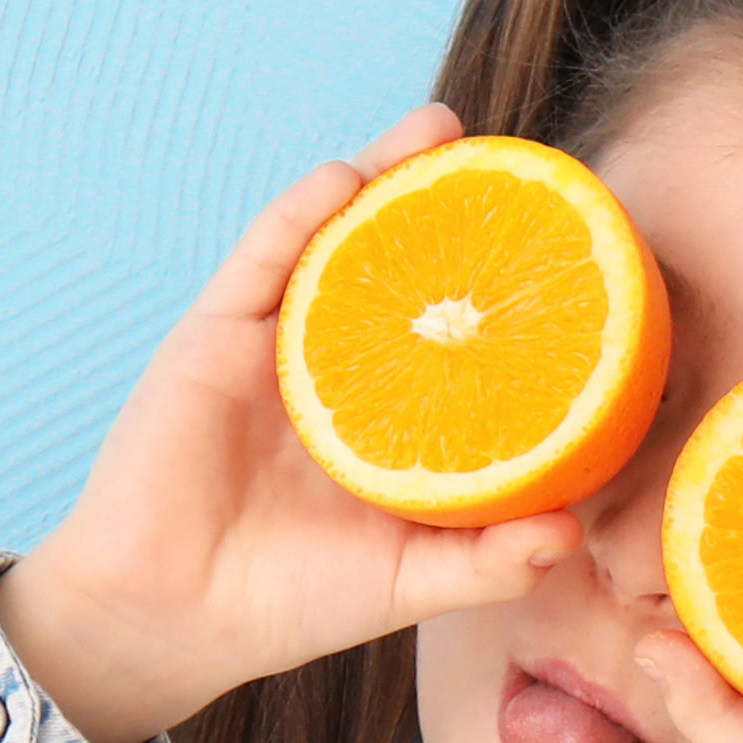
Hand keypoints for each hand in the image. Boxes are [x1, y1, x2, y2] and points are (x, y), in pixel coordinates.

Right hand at [0, 104, 579, 742]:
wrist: (169, 616)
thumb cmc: (291, 603)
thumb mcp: (408, 584)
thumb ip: (489, 562)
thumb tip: (573, 536)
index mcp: (397, 416)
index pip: (460, 336)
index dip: (506, 290)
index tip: (572, 245)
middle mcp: (346, 368)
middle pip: (407, 269)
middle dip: (453, 207)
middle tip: (510, 153)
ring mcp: (280, 346)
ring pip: (339, 244)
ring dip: (382, 177)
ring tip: (439, 126)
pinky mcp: (215, 338)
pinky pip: (263, 261)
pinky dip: (302, 215)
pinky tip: (343, 177)